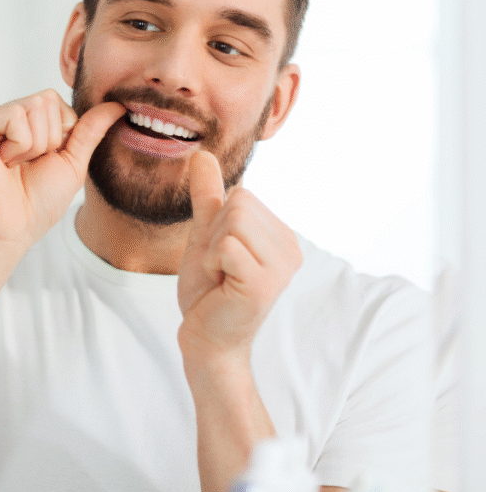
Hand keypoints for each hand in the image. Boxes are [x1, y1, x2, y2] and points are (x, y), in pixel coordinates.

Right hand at [0, 89, 124, 251]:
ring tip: (13, 166)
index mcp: (21, 124)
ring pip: (34, 106)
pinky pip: (16, 116)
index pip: (55, 100)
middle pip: (47, 99)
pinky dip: (19, 146)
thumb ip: (90, 130)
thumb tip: (118, 104)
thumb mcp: (72, 162)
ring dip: (35, 145)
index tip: (41, 162)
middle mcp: (0, 118)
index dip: (61, 134)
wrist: (10, 230)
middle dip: (49, 138)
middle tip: (26, 165)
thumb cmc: (36, 204)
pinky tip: (2, 164)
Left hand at [177, 151, 301, 361]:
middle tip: (220, 268)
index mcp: (282, 236)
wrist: (205, 337)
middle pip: (239, 202)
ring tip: (221, 276)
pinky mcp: (263, 284)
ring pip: (232, 220)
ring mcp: (281, 267)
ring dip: (212, 249)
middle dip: (214, 234)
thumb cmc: (208, 291)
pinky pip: (225, 245)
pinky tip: (222, 286)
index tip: (222, 257)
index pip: (242, 194)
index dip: (218, 223)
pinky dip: (211, 262)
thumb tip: (201, 154)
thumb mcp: (205, 234)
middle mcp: (291, 248)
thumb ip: (208, 196)